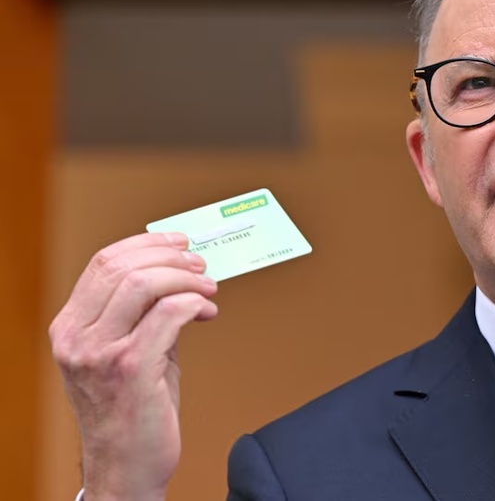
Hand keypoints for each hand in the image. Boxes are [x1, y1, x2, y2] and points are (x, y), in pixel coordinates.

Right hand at [49, 232, 218, 500]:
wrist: (126, 467)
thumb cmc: (131, 412)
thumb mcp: (124, 352)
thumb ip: (142, 314)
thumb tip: (179, 277)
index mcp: (70, 328)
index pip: (103, 263)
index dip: (146, 244)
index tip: (178, 244)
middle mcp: (77, 338)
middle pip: (123, 267)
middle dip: (170, 258)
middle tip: (199, 267)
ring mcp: (99, 354)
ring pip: (144, 284)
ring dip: (185, 279)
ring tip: (207, 289)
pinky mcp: (130, 369)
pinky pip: (168, 315)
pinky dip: (192, 303)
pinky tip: (204, 313)